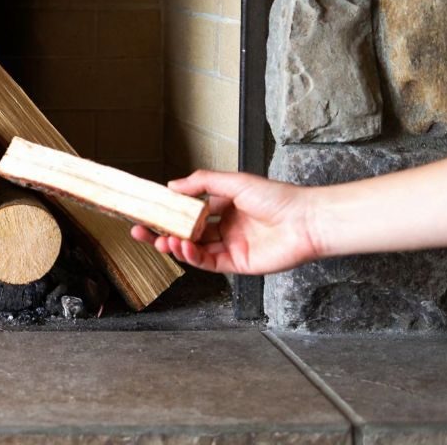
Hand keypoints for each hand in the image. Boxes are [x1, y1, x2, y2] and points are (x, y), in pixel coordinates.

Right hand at [130, 170, 321, 274]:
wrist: (306, 221)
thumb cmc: (279, 198)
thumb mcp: (235, 182)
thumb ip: (203, 183)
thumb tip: (173, 186)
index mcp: (226, 207)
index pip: (190, 211)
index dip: (170, 212)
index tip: (149, 209)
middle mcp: (226, 227)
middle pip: (187, 232)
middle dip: (163, 232)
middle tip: (140, 230)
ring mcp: (231, 246)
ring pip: (194, 249)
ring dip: (174, 245)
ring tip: (160, 240)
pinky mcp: (237, 264)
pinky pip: (208, 262)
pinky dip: (192, 256)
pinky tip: (181, 247)